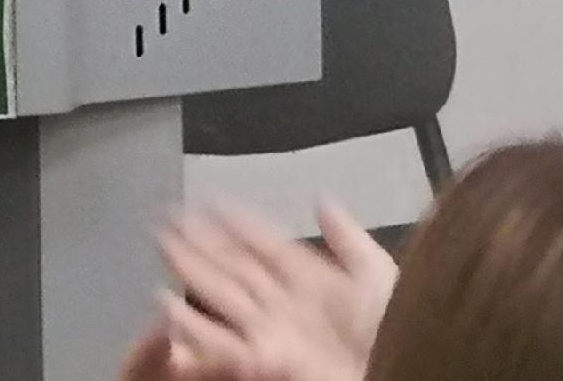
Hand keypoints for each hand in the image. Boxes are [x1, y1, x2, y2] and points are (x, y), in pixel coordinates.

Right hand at [144, 202, 394, 380]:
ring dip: (190, 272)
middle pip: (234, 268)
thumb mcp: (377, 274)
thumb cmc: (395, 331)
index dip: (236, 222)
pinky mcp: (261, 363)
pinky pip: (217, 342)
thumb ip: (347, 238)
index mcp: (314, 282)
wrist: (400, 368)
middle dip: (201, 242)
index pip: (265, 244)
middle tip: (167, 217)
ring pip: (221, 297)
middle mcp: (286, 305)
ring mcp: (271, 334)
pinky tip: (166, 304)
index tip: (207, 200)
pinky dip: (190, 325)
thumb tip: (320, 198)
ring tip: (162, 245)